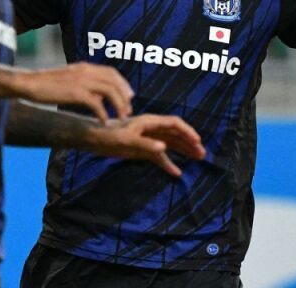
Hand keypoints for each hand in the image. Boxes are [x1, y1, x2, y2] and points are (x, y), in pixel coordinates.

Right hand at [18, 62, 134, 124]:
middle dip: (124, 96)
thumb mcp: (69, 80)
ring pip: (110, 91)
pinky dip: (103, 114)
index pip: (111, 72)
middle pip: (114, 81)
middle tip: (128, 109)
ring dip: (118, 105)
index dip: (123, 83)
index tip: (129, 95)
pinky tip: (104, 122)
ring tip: (121, 117)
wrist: (29, 83)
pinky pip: (96, 104)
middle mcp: (86, 71)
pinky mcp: (75, 93)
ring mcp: (82, 81)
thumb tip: (98, 97)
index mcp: (85, 67)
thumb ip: (85, 85)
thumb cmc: (46, 84)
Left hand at [87, 114, 206, 176]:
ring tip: (197, 158)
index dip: (187, 131)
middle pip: (176, 134)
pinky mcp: (142, 149)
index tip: (197, 141)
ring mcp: (147, 139)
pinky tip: (176, 173)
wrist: (93, 138)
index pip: (174, 123)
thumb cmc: (108, 136)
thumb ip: (145, 144)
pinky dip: (168, 163)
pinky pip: (159, 156)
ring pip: (170, 144)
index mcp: (150, 122)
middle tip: (202, 154)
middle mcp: (151, 129)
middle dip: (189, 142)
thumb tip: (165, 148)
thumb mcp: (126, 141)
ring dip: (183, 151)